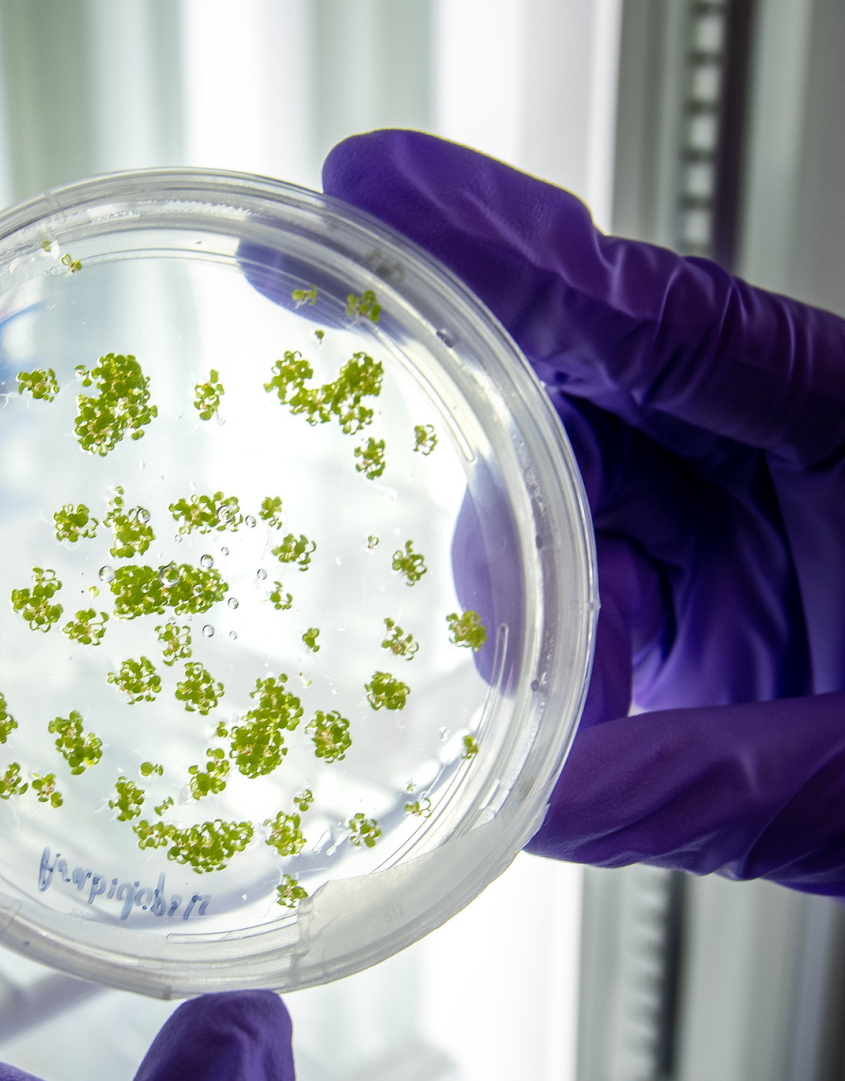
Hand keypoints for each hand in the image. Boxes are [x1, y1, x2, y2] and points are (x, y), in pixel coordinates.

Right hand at [325, 130, 844, 895]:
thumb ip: (719, 783)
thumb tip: (538, 808)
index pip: (660, 321)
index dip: (507, 256)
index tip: (373, 197)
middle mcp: (782, 448)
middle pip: (585, 390)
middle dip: (491, 456)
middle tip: (445, 521)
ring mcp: (735, 517)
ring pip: (562, 494)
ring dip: (525, 590)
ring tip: (557, 684)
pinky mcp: (698, 587)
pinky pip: (584, 577)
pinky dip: (551, 640)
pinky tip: (563, 694)